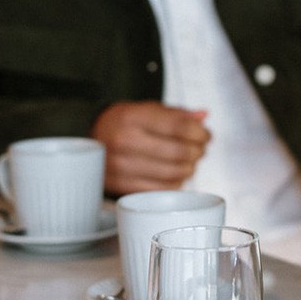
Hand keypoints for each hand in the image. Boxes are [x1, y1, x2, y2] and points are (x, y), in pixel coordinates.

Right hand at [90, 101, 209, 194]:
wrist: (94, 137)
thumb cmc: (128, 122)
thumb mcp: (149, 109)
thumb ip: (178, 114)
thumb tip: (203, 117)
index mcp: (132, 117)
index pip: (178, 126)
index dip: (199, 133)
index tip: (206, 136)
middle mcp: (123, 141)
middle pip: (178, 152)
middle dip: (197, 151)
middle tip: (200, 150)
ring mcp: (120, 166)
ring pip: (172, 173)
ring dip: (189, 168)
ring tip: (190, 162)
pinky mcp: (120, 186)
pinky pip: (160, 189)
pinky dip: (175, 183)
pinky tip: (176, 175)